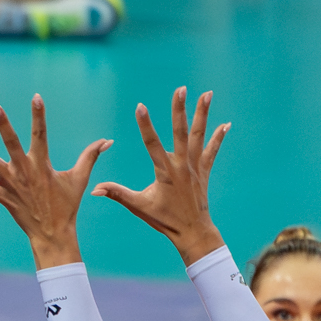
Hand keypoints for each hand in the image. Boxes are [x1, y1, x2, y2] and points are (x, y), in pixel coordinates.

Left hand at [0, 94, 108, 267]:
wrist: (53, 233)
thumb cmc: (66, 205)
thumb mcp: (80, 178)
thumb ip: (91, 156)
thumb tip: (108, 140)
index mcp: (43, 164)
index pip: (41, 134)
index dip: (39, 115)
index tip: (36, 97)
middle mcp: (25, 171)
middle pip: (12, 143)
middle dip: (3, 125)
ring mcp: (11, 184)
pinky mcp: (2, 196)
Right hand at [92, 86, 227, 265]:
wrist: (192, 232)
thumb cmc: (164, 220)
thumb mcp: (139, 207)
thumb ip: (117, 194)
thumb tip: (94, 189)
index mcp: (165, 173)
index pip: (152, 144)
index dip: (145, 125)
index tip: (140, 106)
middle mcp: (182, 166)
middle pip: (181, 133)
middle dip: (180, 110)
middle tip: (181, 88)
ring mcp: (195, 168)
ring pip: (199, 136)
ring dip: (203, 114)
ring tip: (207, 94)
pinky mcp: (203, 172)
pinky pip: (212, 151)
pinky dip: (219, 137)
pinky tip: (226, 124)